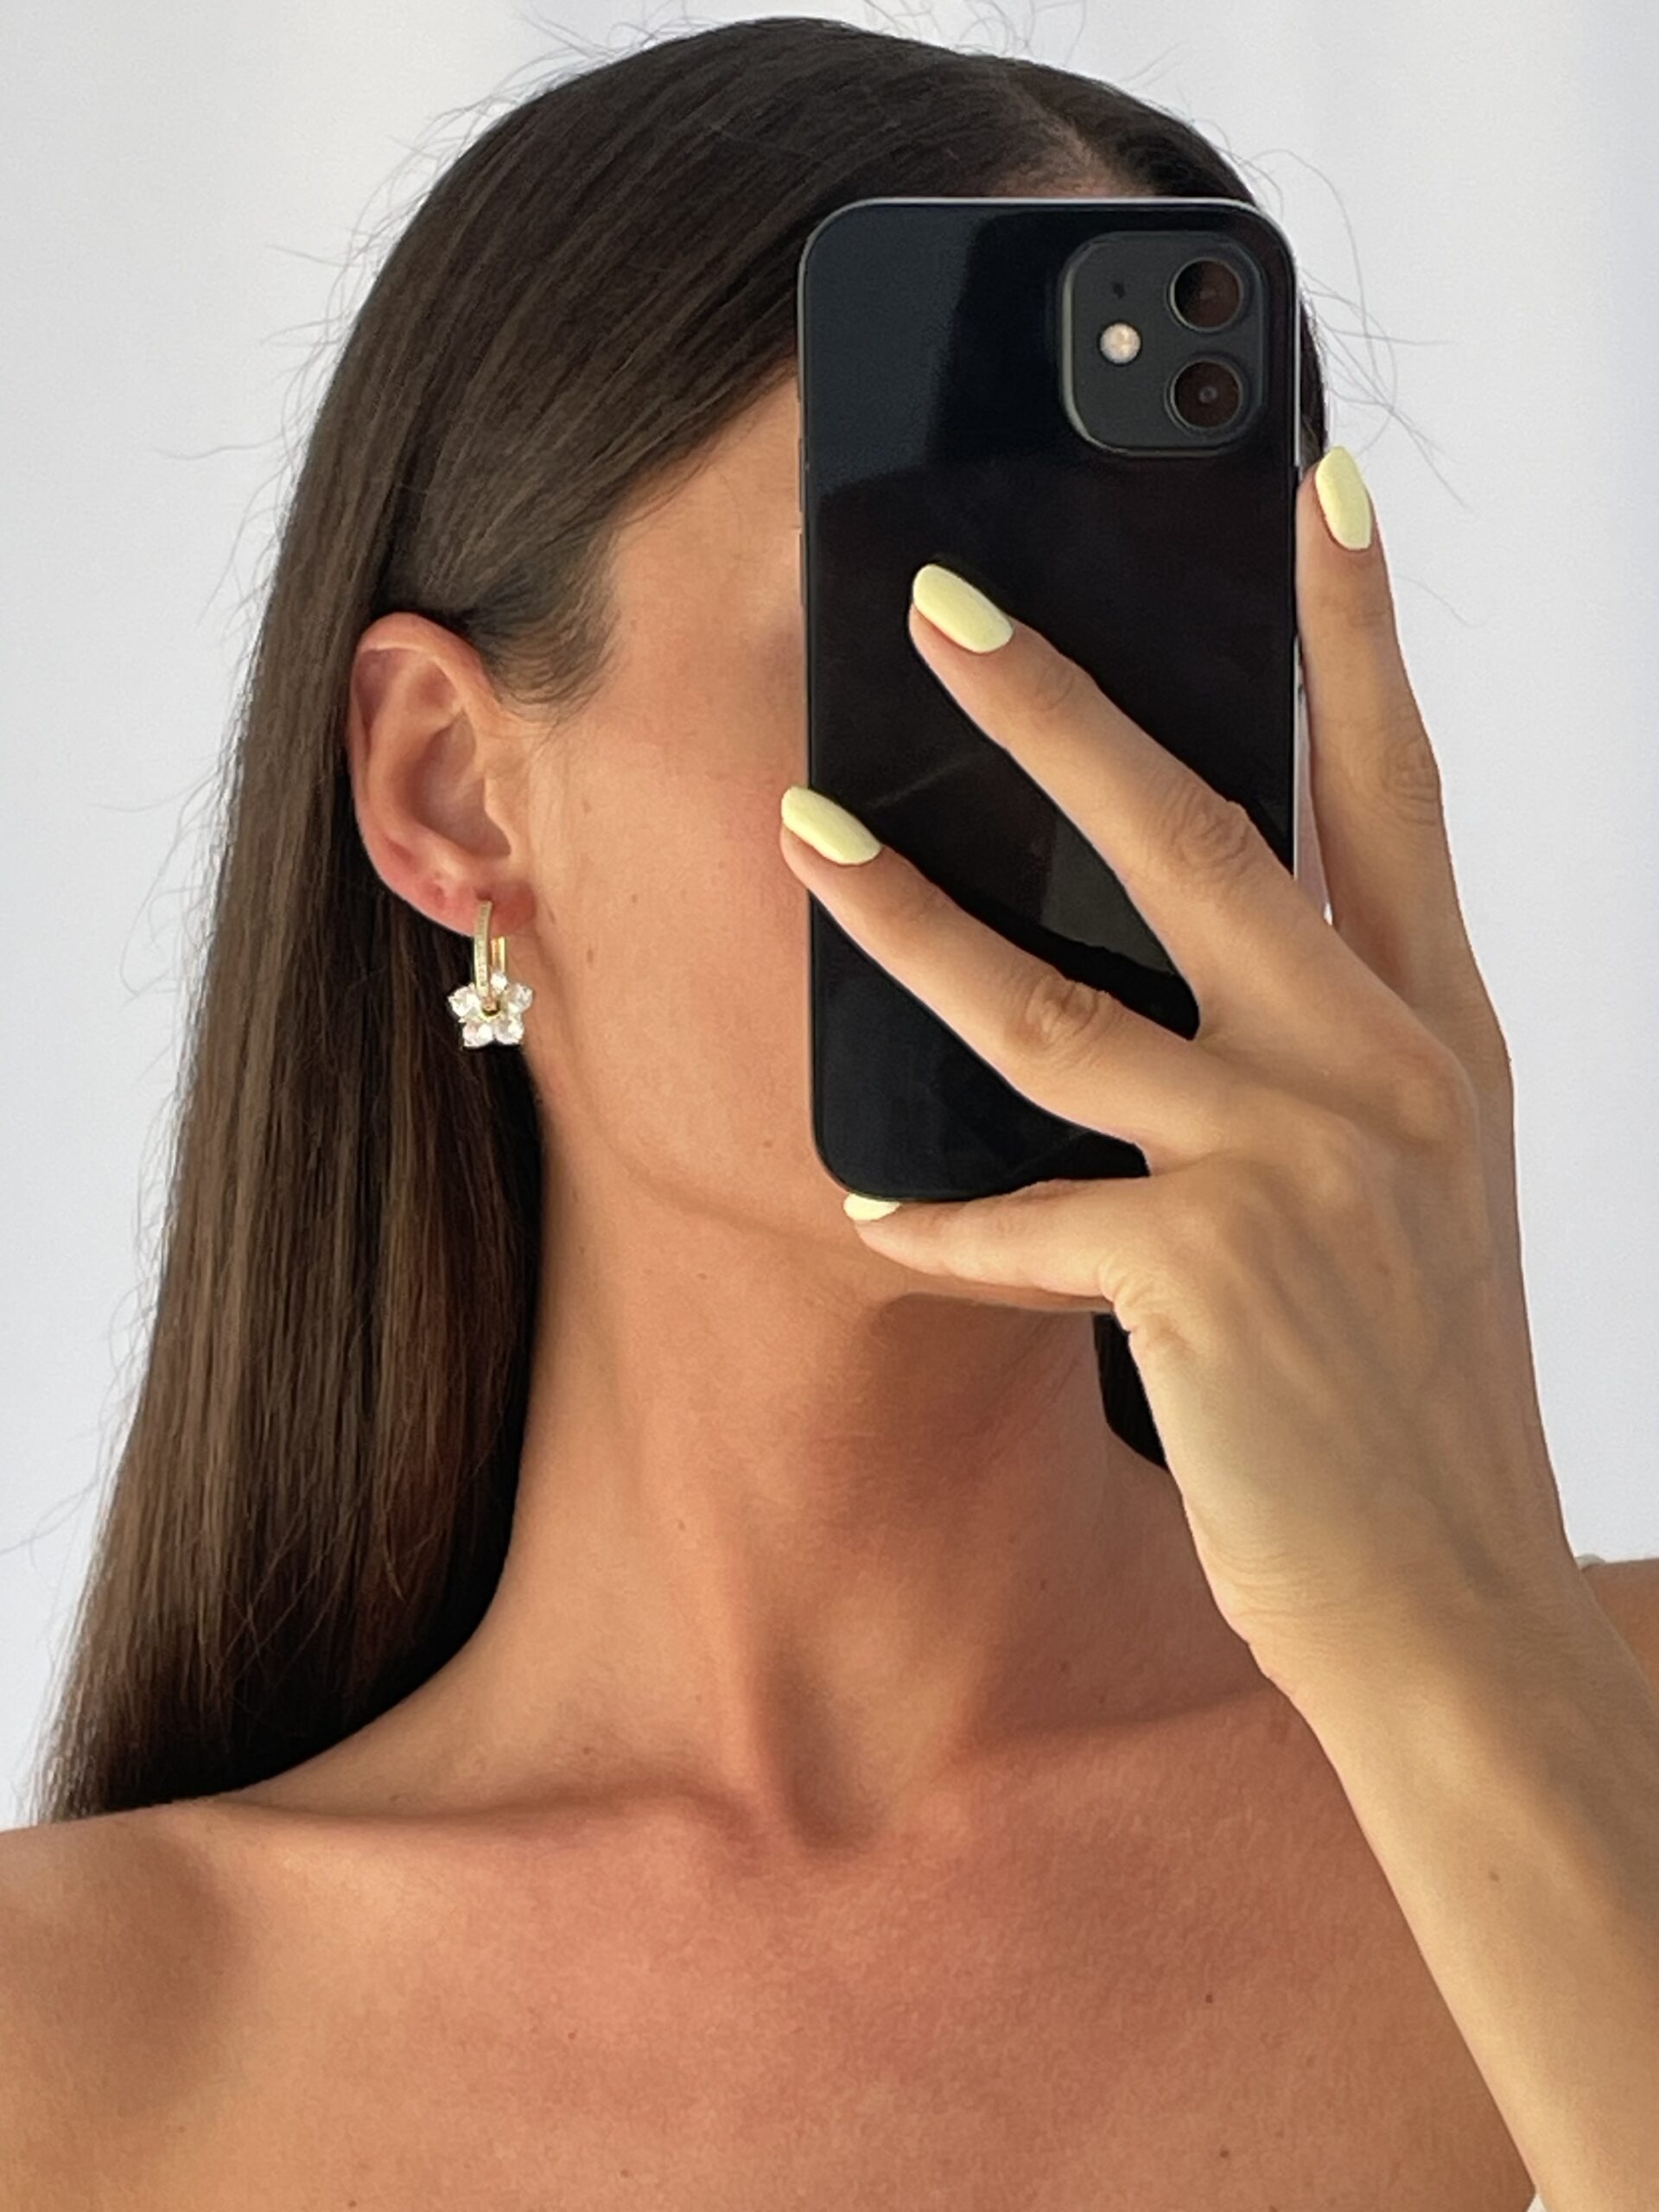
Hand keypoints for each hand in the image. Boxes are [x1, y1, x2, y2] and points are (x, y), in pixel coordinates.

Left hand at [777, 448, 1583, 1698]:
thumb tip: (1205, 948)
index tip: (1317, 480)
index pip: (1395, 788)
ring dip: (908, 916)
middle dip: (1063, 705)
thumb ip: (1327, 1058)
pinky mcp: (1206, 1280)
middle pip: (1196, 840)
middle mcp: (1376, 1074)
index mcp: (1434, 1038)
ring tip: (800, 834)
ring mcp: (1292, 1171)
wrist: (1457, 1606)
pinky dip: (941, 1217)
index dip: (1359, 631)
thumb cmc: (1415, 1395)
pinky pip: (1026, 1219)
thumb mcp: (1413, 1192)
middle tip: (943, 600)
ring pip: (1055, 1004)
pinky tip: (869, 1200)